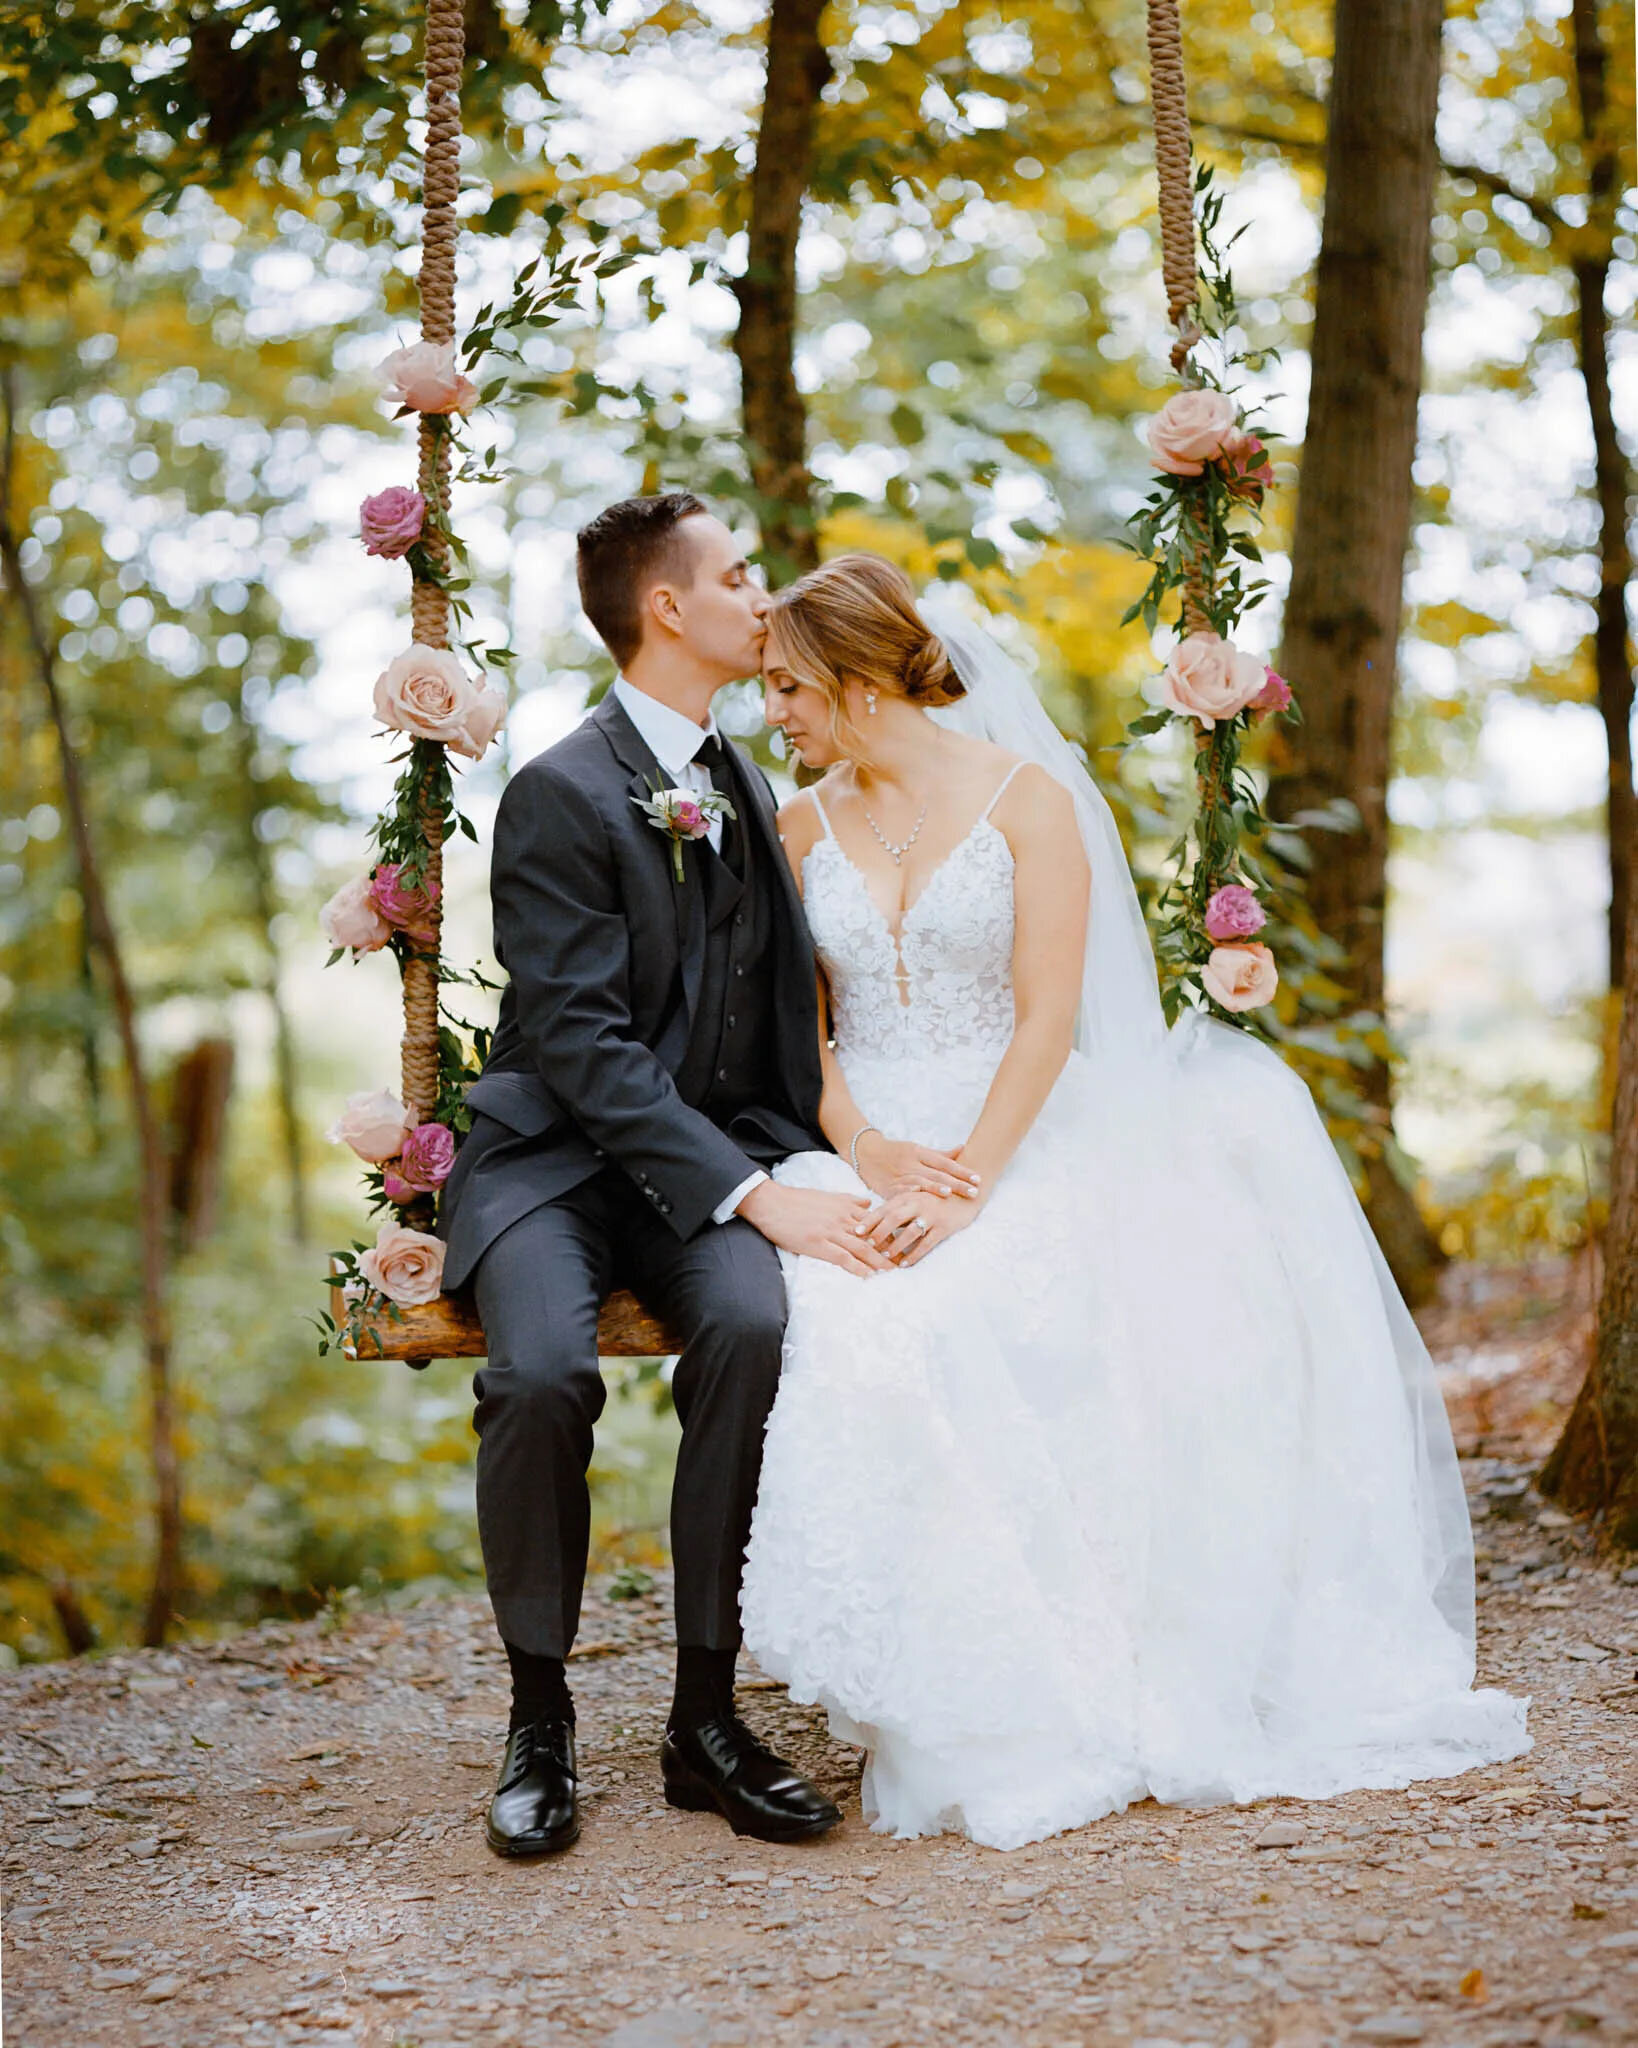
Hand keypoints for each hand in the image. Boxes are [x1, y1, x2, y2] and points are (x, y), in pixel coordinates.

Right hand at [738, 1181, 894, 1277]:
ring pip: (862, 1248)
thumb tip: (867, 1202)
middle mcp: (843, 1218)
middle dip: (890, 1250)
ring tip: (893, 1272)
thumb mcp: (827, 1195)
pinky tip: (868, 1276)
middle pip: (873, 1236)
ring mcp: (831, 1231)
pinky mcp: (818, 1243)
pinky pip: (842, 1257)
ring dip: (879, 1261)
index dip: (891, 1232)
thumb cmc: (796, 1200)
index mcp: (845, 1206)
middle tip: (904, 1261)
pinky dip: (857, 1267)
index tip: (904, 1242)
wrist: (772, 1203)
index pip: (876, 1220)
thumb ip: (849, 1200)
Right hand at [854, 1131, 980, 1202]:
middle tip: (973, 1191)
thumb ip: (940, 1154)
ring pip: (920, 1182)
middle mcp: (912, 1163)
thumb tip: (963, 1149)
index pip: (945, 1162)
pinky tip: (920, 1201)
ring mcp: (900, 1175)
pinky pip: (901, 1192)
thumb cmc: (897, 1152)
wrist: (866, 1154)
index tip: (978, 1179)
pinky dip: (910, 1195)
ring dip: (935, 1189)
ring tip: (949, 1195)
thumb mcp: (918, 1150)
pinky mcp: (889, 1187)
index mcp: (920, 1153)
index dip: (962, 1170)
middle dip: (956, 1184)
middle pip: (937, 1174)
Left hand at [859, 1186, 983, 1267]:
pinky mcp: (944, 1227)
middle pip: (894, 1218)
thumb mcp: (916, 1197)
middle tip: (868, 1245)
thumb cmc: (936, 1198)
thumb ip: (899, 1207)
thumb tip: (875, 1222)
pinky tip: (905, 1263)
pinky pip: (927, 1242)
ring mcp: (932, 1215)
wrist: (967, 1193)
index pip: (884, 1208)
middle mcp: (918, 1203)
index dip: (870, 1220)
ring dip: (896, 1245)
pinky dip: (915, 1254)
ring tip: (885, 1257)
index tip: (856, 1232)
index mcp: (908, 1196)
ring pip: (910, 1231)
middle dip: (880, 1232)